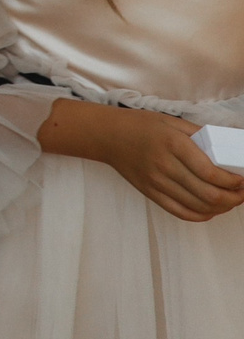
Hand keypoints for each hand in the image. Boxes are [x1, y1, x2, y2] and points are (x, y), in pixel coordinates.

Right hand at [88, 108, 243, 221]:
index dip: (233, 181)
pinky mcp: (150, 193)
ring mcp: (156, 182)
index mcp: (173, 144)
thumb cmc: (141, 126)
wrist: (107, 135)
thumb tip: (227, 150)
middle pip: (208, 194)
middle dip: (233, 198)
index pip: (211, 172)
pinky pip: (180, 212)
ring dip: (221, 208)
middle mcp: (164, 166)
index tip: (242, 180)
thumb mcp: (171, 122)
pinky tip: (210, 210)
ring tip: (230, 201)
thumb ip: (199, 135)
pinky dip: (201, 215)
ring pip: (197, 207)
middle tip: (242, 193)